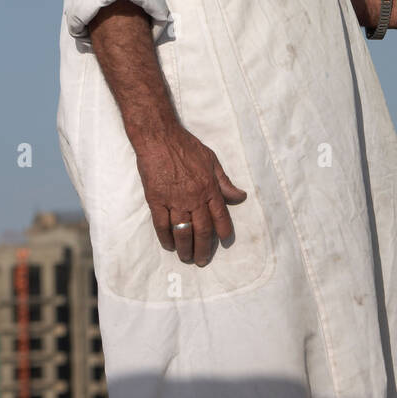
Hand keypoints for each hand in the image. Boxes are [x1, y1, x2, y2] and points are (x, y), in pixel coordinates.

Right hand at [134, 126, 247, 266]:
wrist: (160, 137)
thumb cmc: (186, 146)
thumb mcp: (212, 161)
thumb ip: (225, 182)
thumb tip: (240, 196)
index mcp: (209, 188)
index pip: (220, 215)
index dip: (224, 231)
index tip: (225, 241)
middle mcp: (194, 197)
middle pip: (202, 229)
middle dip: (203, 248)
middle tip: (202, 260)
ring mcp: (174, 200)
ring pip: (182, 231)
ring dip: (185, 247)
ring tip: (186, 257)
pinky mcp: (156, 199)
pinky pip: (161, 224)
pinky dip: (166, 237)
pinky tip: (169, 245)